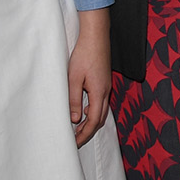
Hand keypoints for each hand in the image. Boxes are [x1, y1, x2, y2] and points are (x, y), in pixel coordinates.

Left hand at [67, 9, 111, 146]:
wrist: (96, 36)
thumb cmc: (84, 55)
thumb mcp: (73, 78)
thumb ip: (73, 99)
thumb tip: (74, 119)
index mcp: (99, 93)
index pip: (93, 121)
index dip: (84, 134)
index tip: (74, 143)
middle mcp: (105, 91)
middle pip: (100, 119)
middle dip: (88, 131)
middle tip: (75, 140)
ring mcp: (106, 86)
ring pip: (101, 111)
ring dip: (91, 122)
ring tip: (77, 129)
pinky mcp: (104, 81)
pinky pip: (101, 102)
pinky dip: (93, 112)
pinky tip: (83, 110)